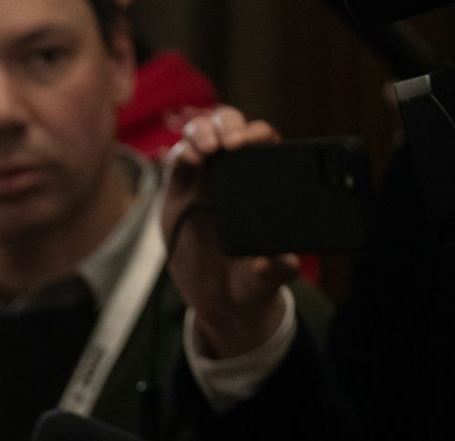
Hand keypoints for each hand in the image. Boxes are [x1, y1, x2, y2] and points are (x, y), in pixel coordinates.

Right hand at [163, 106, 299, 358]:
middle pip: (228, 127)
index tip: (256, 142)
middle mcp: (232, 175)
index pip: (263, 142)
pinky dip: (180, 152)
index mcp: (262, 182)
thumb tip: (279, 260)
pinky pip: (175, 161)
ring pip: (200, 135)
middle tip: (230, 144)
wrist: (220, 302)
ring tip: (206, 149)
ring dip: (201, 132)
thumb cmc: (251, 282)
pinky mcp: (177, 194)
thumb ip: (277, 268)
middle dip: (228, 125)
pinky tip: (190, 159)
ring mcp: (202, 181)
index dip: (259, 134)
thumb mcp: (270, 277)